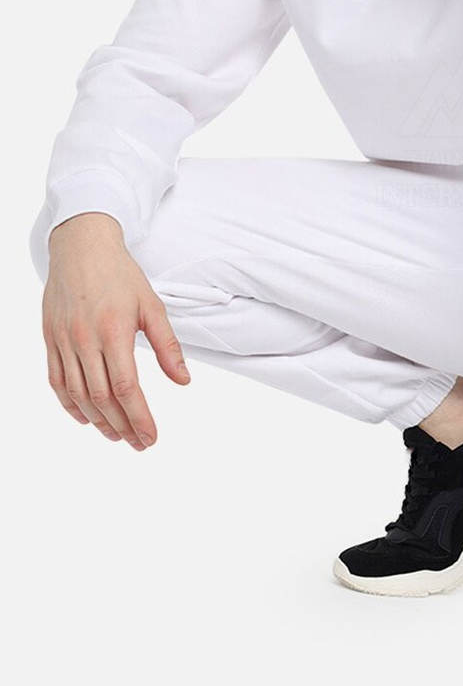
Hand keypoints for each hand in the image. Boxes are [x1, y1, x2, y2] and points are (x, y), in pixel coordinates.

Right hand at [42, 212, 189, 449]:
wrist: (82, 248)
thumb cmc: (121, 276)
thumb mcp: (153, 306)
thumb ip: (168, 347)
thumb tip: (183, 380)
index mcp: (114, 332)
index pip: (127, 388)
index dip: (139, 417)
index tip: (151, 436)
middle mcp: (85, 340)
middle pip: (102, 397)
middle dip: (122, 425)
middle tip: (138, 443)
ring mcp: (63, 341)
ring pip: (77, 394)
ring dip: (97, 420)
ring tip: (117, 436)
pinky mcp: (50, 339)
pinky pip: (57, 381)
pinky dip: (69, 404)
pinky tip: (85, 418)